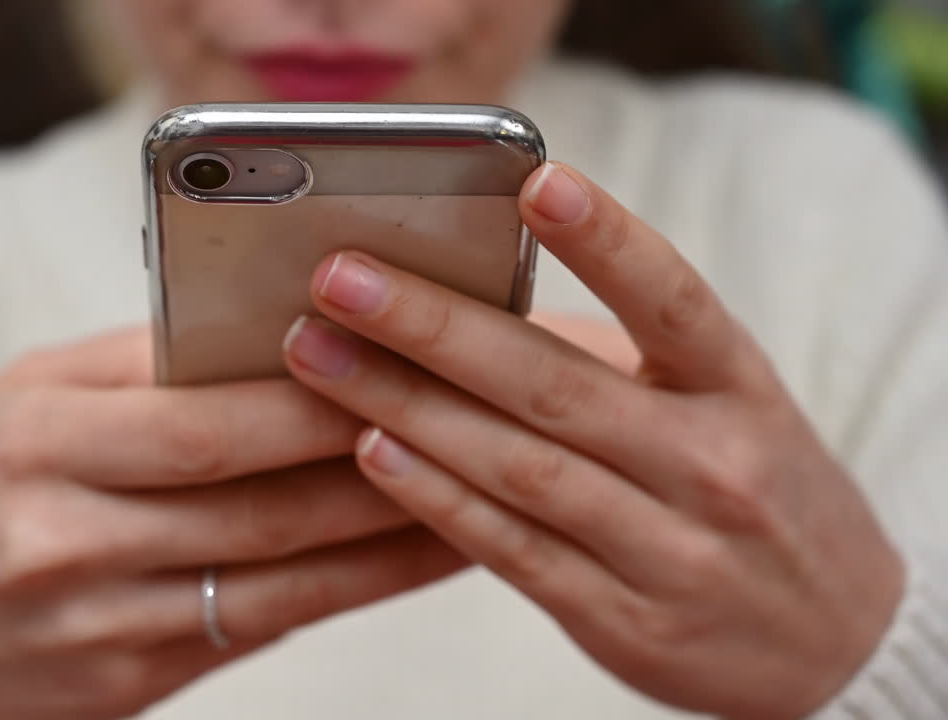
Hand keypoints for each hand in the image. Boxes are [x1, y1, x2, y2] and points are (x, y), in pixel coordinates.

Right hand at [0, 327, 462, 719]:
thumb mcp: (24, 402)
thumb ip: (142, 366)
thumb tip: (279, 329)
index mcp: (39, 438)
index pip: (205, 417)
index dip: (318, 397)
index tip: (409, 360)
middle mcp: (66, 532)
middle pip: (258, 498)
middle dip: (380, 461)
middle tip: (477, 419)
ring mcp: (101, 618)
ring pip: (282, 573)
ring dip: (390, 534)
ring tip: (480, 488)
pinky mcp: (132, 678)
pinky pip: (267, 626)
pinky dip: (352, 587)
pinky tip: (414, 555)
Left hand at [281, 163, 904, 718]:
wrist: (838, 641)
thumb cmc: (757, 492)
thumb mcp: (728, 409)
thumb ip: (622, 361)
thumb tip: (471, 298)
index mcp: (740, 389)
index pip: (673, 300)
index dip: (605, 239)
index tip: (534, 179)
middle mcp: (710, 463)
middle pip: (555, 383)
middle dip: (436, 326)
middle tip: (340, 277)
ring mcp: (668, 547)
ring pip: (520, 465)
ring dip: (408, 407)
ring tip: (320, 355)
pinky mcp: (623, 617)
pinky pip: (514, 549)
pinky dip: (439, 499)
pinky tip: (373, 453)